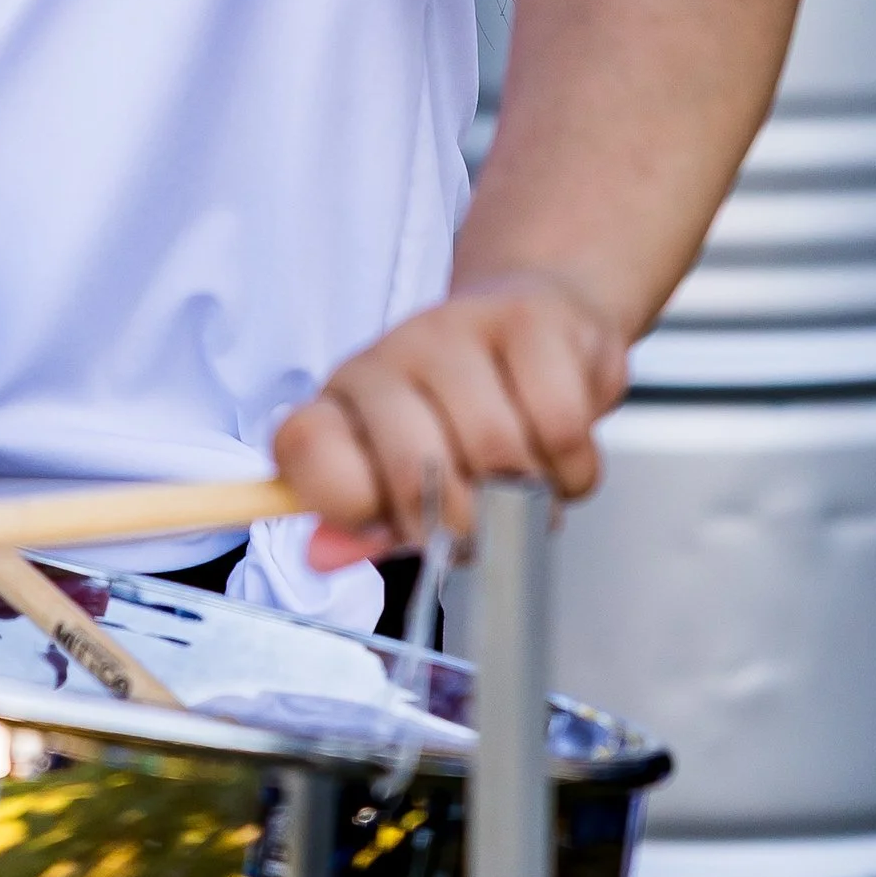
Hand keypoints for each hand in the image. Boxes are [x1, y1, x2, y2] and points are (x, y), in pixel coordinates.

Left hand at [273, 271, 628, 567]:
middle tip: (484, 527)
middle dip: (462, 525)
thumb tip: (323, 556)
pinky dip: (571, 469)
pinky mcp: (528, 320)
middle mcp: (388, 356)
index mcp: (345, 397)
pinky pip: (559, 427)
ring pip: (497, 453)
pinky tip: (558, 457)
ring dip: (528, 499)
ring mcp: (454, 329)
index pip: (303, 450)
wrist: (541, 321)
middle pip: (413, 472)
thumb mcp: (409, 469)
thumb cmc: (471, 410)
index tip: (399, 528)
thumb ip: (370, 521)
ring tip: (527, 487)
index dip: (350, 509)